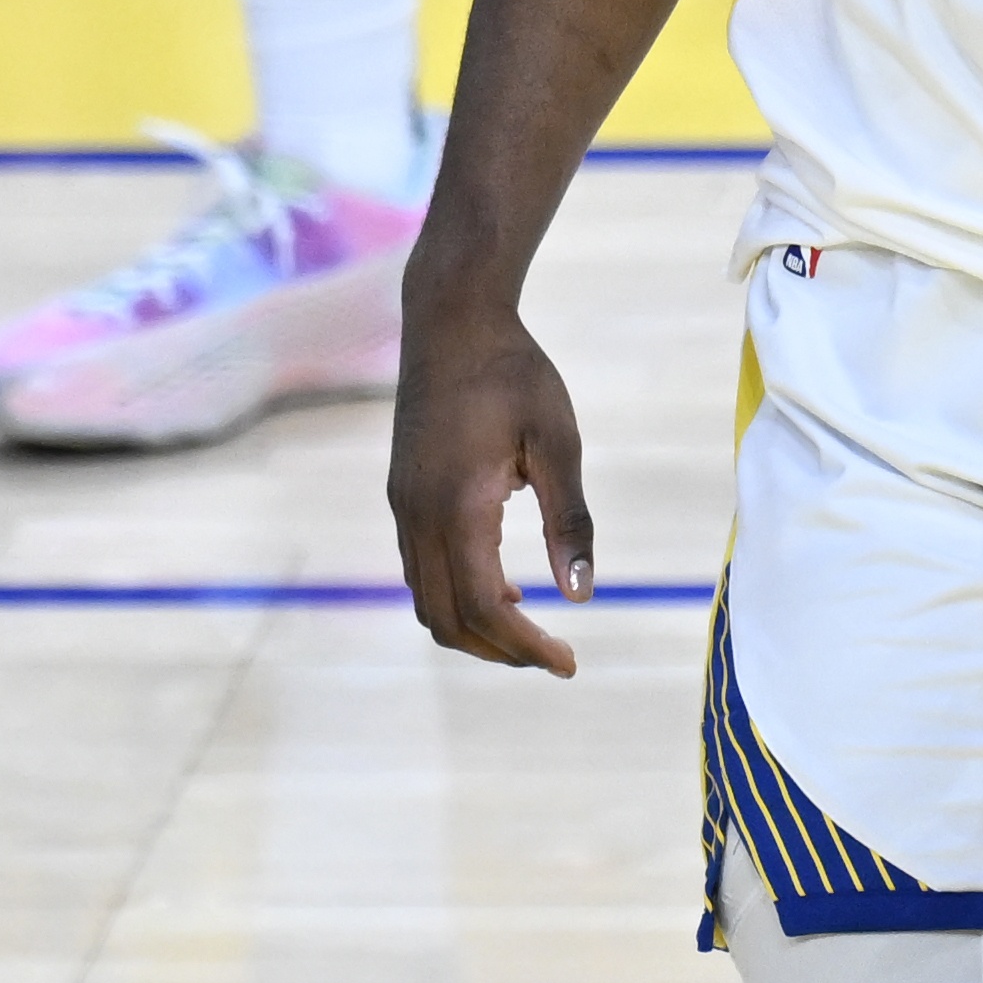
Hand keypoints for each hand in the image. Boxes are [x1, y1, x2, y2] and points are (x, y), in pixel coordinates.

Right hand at [387, 292, 594, 676]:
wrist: (450, 319)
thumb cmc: (513, 371)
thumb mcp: (557, 439)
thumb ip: (569, 518)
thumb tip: (581, 594)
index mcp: (458, 506)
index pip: (485, 608)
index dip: (525, 647)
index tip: (568, 663)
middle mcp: (418, 516)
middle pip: (446, 620)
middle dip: (498, 651)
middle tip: (552, 655)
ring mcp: (402, 507)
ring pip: (426, 601)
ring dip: (474, 627)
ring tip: (530, 626)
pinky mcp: (401, 494)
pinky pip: (420, 570)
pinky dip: (456, 595)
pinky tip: (501, 583)